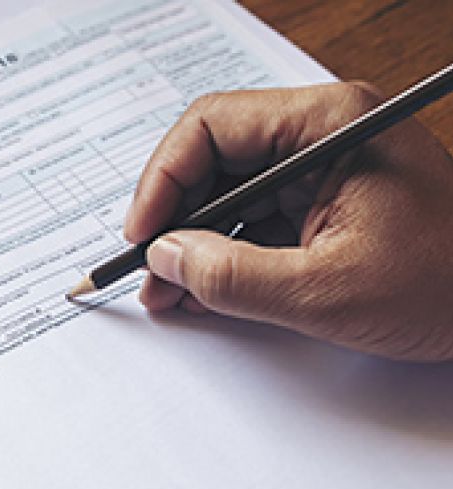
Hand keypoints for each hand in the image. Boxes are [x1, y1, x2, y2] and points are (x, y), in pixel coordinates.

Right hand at [124, 82, 452, 360]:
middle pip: (213, 158)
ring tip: (168, 290)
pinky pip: (250, 219)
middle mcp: (318, 135)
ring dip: (191, 241)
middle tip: (148, 269)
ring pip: (226, 192)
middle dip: (173, 217)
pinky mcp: (317, 203)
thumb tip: (164, 256)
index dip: (163, 179)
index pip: (213, 125)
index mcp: (328, 124)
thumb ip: (233, 276)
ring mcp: (317, 169)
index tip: (141, 233)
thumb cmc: (448, 287)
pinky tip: (200, 289)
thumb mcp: (328, 290)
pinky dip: (220, 254)